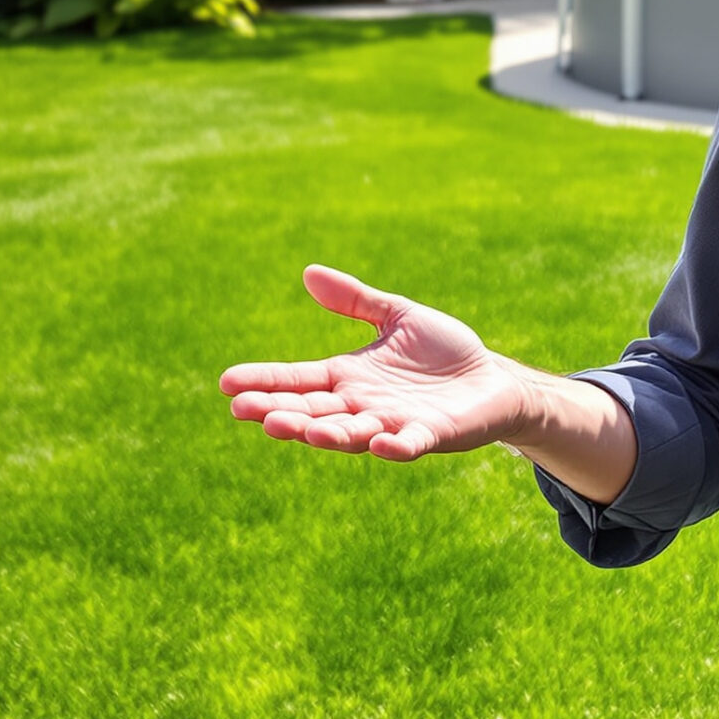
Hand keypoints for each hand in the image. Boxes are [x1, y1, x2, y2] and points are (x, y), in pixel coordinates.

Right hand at [219, 264, 534, 461]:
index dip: (264, 382)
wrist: (492, 379)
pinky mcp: (430, 434)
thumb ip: (355, 301)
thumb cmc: (443, 352)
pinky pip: (409, 443)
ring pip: (351, 433)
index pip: (298, 380)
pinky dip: (394, 446)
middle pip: (313, 412)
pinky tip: (379, 443)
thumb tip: (308, 272)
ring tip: (296, 429)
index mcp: (349, 378)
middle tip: (244, 410)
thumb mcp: (396, 317)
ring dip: (326, 433)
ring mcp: (393, 424)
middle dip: (280, 412)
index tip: (226, 383)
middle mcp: (363, 406)